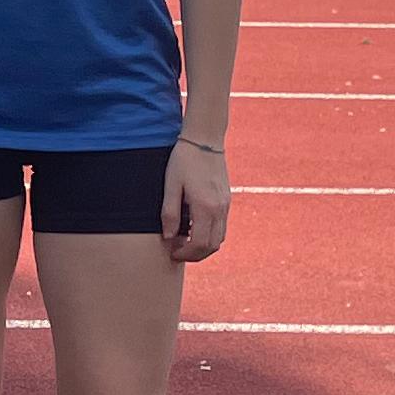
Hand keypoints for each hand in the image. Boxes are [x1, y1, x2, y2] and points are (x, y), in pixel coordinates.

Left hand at [163, 140, 229, 263]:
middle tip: (177, 252)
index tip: (172, 253)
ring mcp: (225, 205)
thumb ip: (169, 213)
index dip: (186, 253)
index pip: (200, 244)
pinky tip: (194, 228)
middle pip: (212, 246)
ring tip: (185, 242)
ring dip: (204, 246)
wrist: (204, 140)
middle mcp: (219, 209)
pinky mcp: (226, 200)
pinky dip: (210, 235)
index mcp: (205, 207)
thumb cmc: (184, 161)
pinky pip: (222, 227)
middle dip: (195, 255)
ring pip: (220, 238)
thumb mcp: (171, 185)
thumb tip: (168, 237)